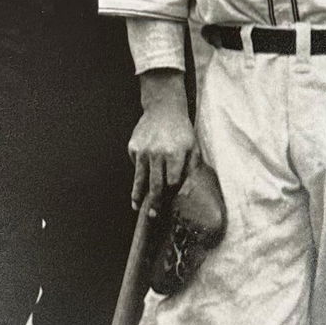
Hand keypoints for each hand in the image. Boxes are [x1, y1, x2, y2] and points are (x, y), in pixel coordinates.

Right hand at [129, 71, 196, 209]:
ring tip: (137, 206)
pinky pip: (135, 164)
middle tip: (153, 216)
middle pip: (155, 184)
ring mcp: (143, 150)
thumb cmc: (181, 131)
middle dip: (154, 202)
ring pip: (140, 178)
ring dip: (138, 194)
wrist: (163, 108)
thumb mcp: (192, 147)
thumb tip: (185, 190)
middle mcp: (157, 153)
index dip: (171, 189)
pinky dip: (139, 169)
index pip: (172, 181)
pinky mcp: (133, 147)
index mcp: (175, 154)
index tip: (170, 196)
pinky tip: (144, 167)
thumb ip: (191, 168)